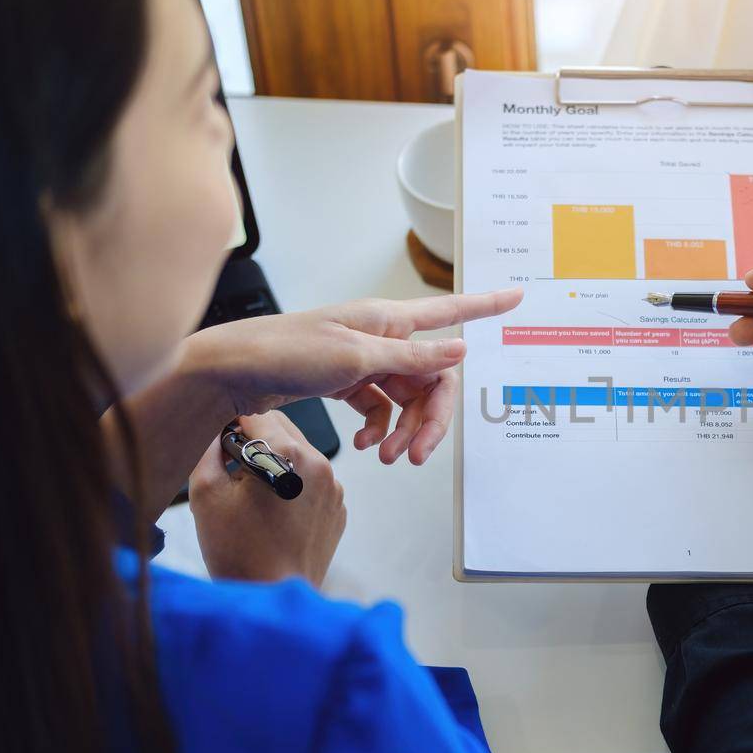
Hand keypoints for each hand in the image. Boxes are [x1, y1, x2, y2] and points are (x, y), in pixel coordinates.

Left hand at [182, 289, 521, 464]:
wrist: (233, 372)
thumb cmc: (286, 351)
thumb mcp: (355, 357)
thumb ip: (412, 358)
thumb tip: (460, 352)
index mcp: (390, 319)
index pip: (450, 312)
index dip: (486, 306)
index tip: (518, 297)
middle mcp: (383, 337)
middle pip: (431, 379)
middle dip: (430, 419)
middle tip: (418, 455)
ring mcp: (365, 360)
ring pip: (406, 399)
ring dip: (403, 430)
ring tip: (387, 455)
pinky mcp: (347, 381)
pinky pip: (380, 407)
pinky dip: (379, 427)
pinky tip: (368, 443)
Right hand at [189, 411, 345, 584]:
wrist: (271, 596)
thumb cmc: (236, 549)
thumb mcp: (205, 493)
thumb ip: (209, 449)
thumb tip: (217, 428)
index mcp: (288, 455)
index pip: (257, 414)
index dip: (233, 423)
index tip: (221, 441)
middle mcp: (319, 464)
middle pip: (282, 428)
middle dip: (256, 440)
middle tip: (233, 468)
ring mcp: (334, 487)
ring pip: (300, 453)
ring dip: (277, 461)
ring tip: (254, 494)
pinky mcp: (338, 507)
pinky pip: (313, 480)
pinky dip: (294, 484)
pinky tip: (275, 511)